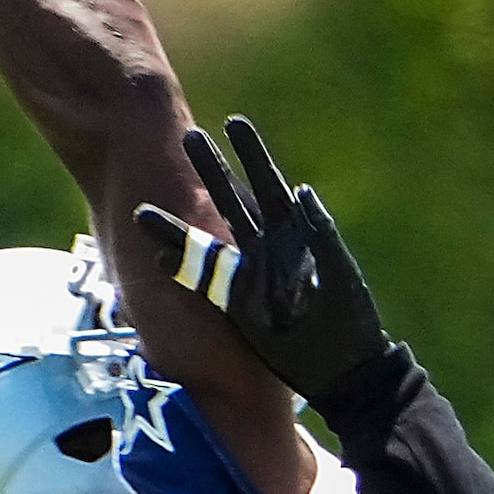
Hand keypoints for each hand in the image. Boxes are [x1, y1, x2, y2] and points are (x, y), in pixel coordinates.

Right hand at [134, 116, 391, 404]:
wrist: (345, 370)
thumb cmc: (348, 319)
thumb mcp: (338, 270)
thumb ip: (320, 233)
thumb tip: (300, 190)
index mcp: (293, 234)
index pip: (266, 187)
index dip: (251, 156)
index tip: (234, 123)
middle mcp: (265, 249)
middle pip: (232, 201)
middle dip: (212, 170)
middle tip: (189, 134)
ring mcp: (247, 276)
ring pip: (207, 243)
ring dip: (177, 228)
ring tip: (145, 209)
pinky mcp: (237, 307)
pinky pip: (205, 286)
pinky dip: (182, 272)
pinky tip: (159, 260)